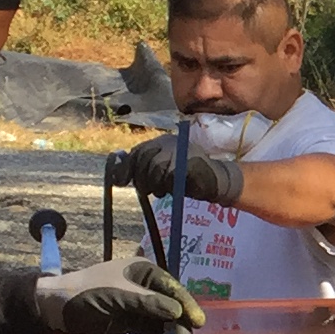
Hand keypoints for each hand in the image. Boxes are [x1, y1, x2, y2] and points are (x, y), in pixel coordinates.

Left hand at [36, 254, 205, 333]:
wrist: (56, 308)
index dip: (187, 305)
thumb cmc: (86, 292)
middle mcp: (147, 287)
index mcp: (145, 271)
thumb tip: (177, 312)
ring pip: (164, 323)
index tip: (198, 322)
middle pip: (173, 308)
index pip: (174, 288)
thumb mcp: (118, 295)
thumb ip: (149, 303)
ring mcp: (141, 306)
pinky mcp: (132, 322)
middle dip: (179, 327)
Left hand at [123, 132, 246, 205]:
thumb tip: (119, 176)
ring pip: (155, 169)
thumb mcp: (162, 170)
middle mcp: (170, 143)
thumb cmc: (187, 178)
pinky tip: (174, 188)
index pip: (138, 151)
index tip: (121, 181)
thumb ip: (145, 168)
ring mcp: (180, 151)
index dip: (127, 167)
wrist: (215, 180)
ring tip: (162, 190)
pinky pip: (170, 177)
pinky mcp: (188, 162)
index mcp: (162, 142)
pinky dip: (169, 186)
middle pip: (144, 159)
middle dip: (142, 178)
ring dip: (156, 184)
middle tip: (146, 190)